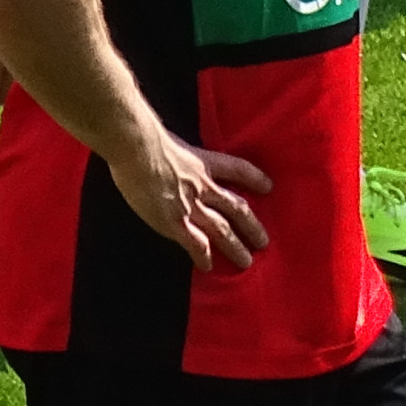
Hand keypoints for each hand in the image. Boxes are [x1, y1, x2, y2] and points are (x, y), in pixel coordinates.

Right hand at [105, 119, 273, 271]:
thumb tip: (175, 156)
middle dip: (251, 226)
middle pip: (236, 207)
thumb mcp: (175, 139)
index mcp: (203, 162)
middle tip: (263, 242)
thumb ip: (181, 153)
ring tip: (246, 261)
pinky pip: (195, 243)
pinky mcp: (174, 222)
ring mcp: (190, 205)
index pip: (237, 169)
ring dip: (235, 246)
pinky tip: (207, 267)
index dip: (254, 178)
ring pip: (222, 230)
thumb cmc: (148, 138)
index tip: (268, 187)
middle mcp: (203, 186)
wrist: (137, 148)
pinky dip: (203, 256)